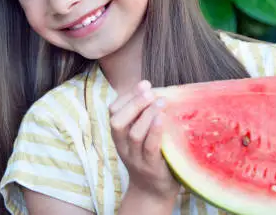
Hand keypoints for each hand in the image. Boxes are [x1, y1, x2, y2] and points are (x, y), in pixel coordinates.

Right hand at [109, 80, 179, 200]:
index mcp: (119, 137)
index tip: (144, 83)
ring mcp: (136, 159)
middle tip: (150, 90)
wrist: (152, 192)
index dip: (127, 96)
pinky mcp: (151, 168)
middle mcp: (123, 147)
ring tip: (161, 101)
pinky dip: (154, 131)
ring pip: (133, 134)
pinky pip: (150, 148)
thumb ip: (144, 117)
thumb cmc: (150, 157)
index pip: (113, 112)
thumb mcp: (141, 137)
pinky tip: (162, 118)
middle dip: (134, 102)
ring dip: (146, 114)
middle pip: (118, 121)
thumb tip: (157, 90)